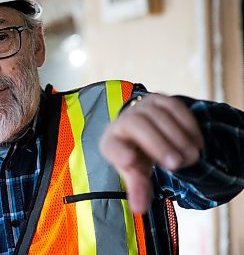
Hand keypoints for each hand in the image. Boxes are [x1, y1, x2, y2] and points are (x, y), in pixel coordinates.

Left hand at [99, 93, 203, 213]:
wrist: (143, 132)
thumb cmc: (137, 155)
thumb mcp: (136, 172)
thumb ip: (138, 188)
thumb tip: (140, 209)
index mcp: (111, 142)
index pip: (111, 146)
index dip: (119, 152)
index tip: (130, 162)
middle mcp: (123, 121)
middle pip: (137, 125)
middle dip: (158, 144)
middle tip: (177, 165)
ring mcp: (141, 107)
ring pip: (158, 114)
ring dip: (178, 136)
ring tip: (192, 158)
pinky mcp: (159, 99)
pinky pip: (174, 106)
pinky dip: (188, 124)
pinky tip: (197, 143)